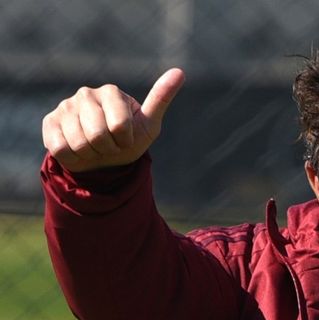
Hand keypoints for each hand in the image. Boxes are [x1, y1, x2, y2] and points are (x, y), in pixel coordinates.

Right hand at [42, 68, 184, 172]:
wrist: (103, 159)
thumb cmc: (129, 140)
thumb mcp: (148, 125)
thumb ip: (161, 99)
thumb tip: (180, 72)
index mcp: (111, 91)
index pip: (119, 126)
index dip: (124, 141)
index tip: (126, 138)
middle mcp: (86, 93)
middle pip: (98, 135)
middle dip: (108, 149)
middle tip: (109, 145)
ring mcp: (65, 106)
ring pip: (79, 143)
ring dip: (91, 154)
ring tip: (95, 147)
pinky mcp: (50, 122)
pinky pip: (61, 148)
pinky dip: (73, 157)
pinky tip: (78, 149)